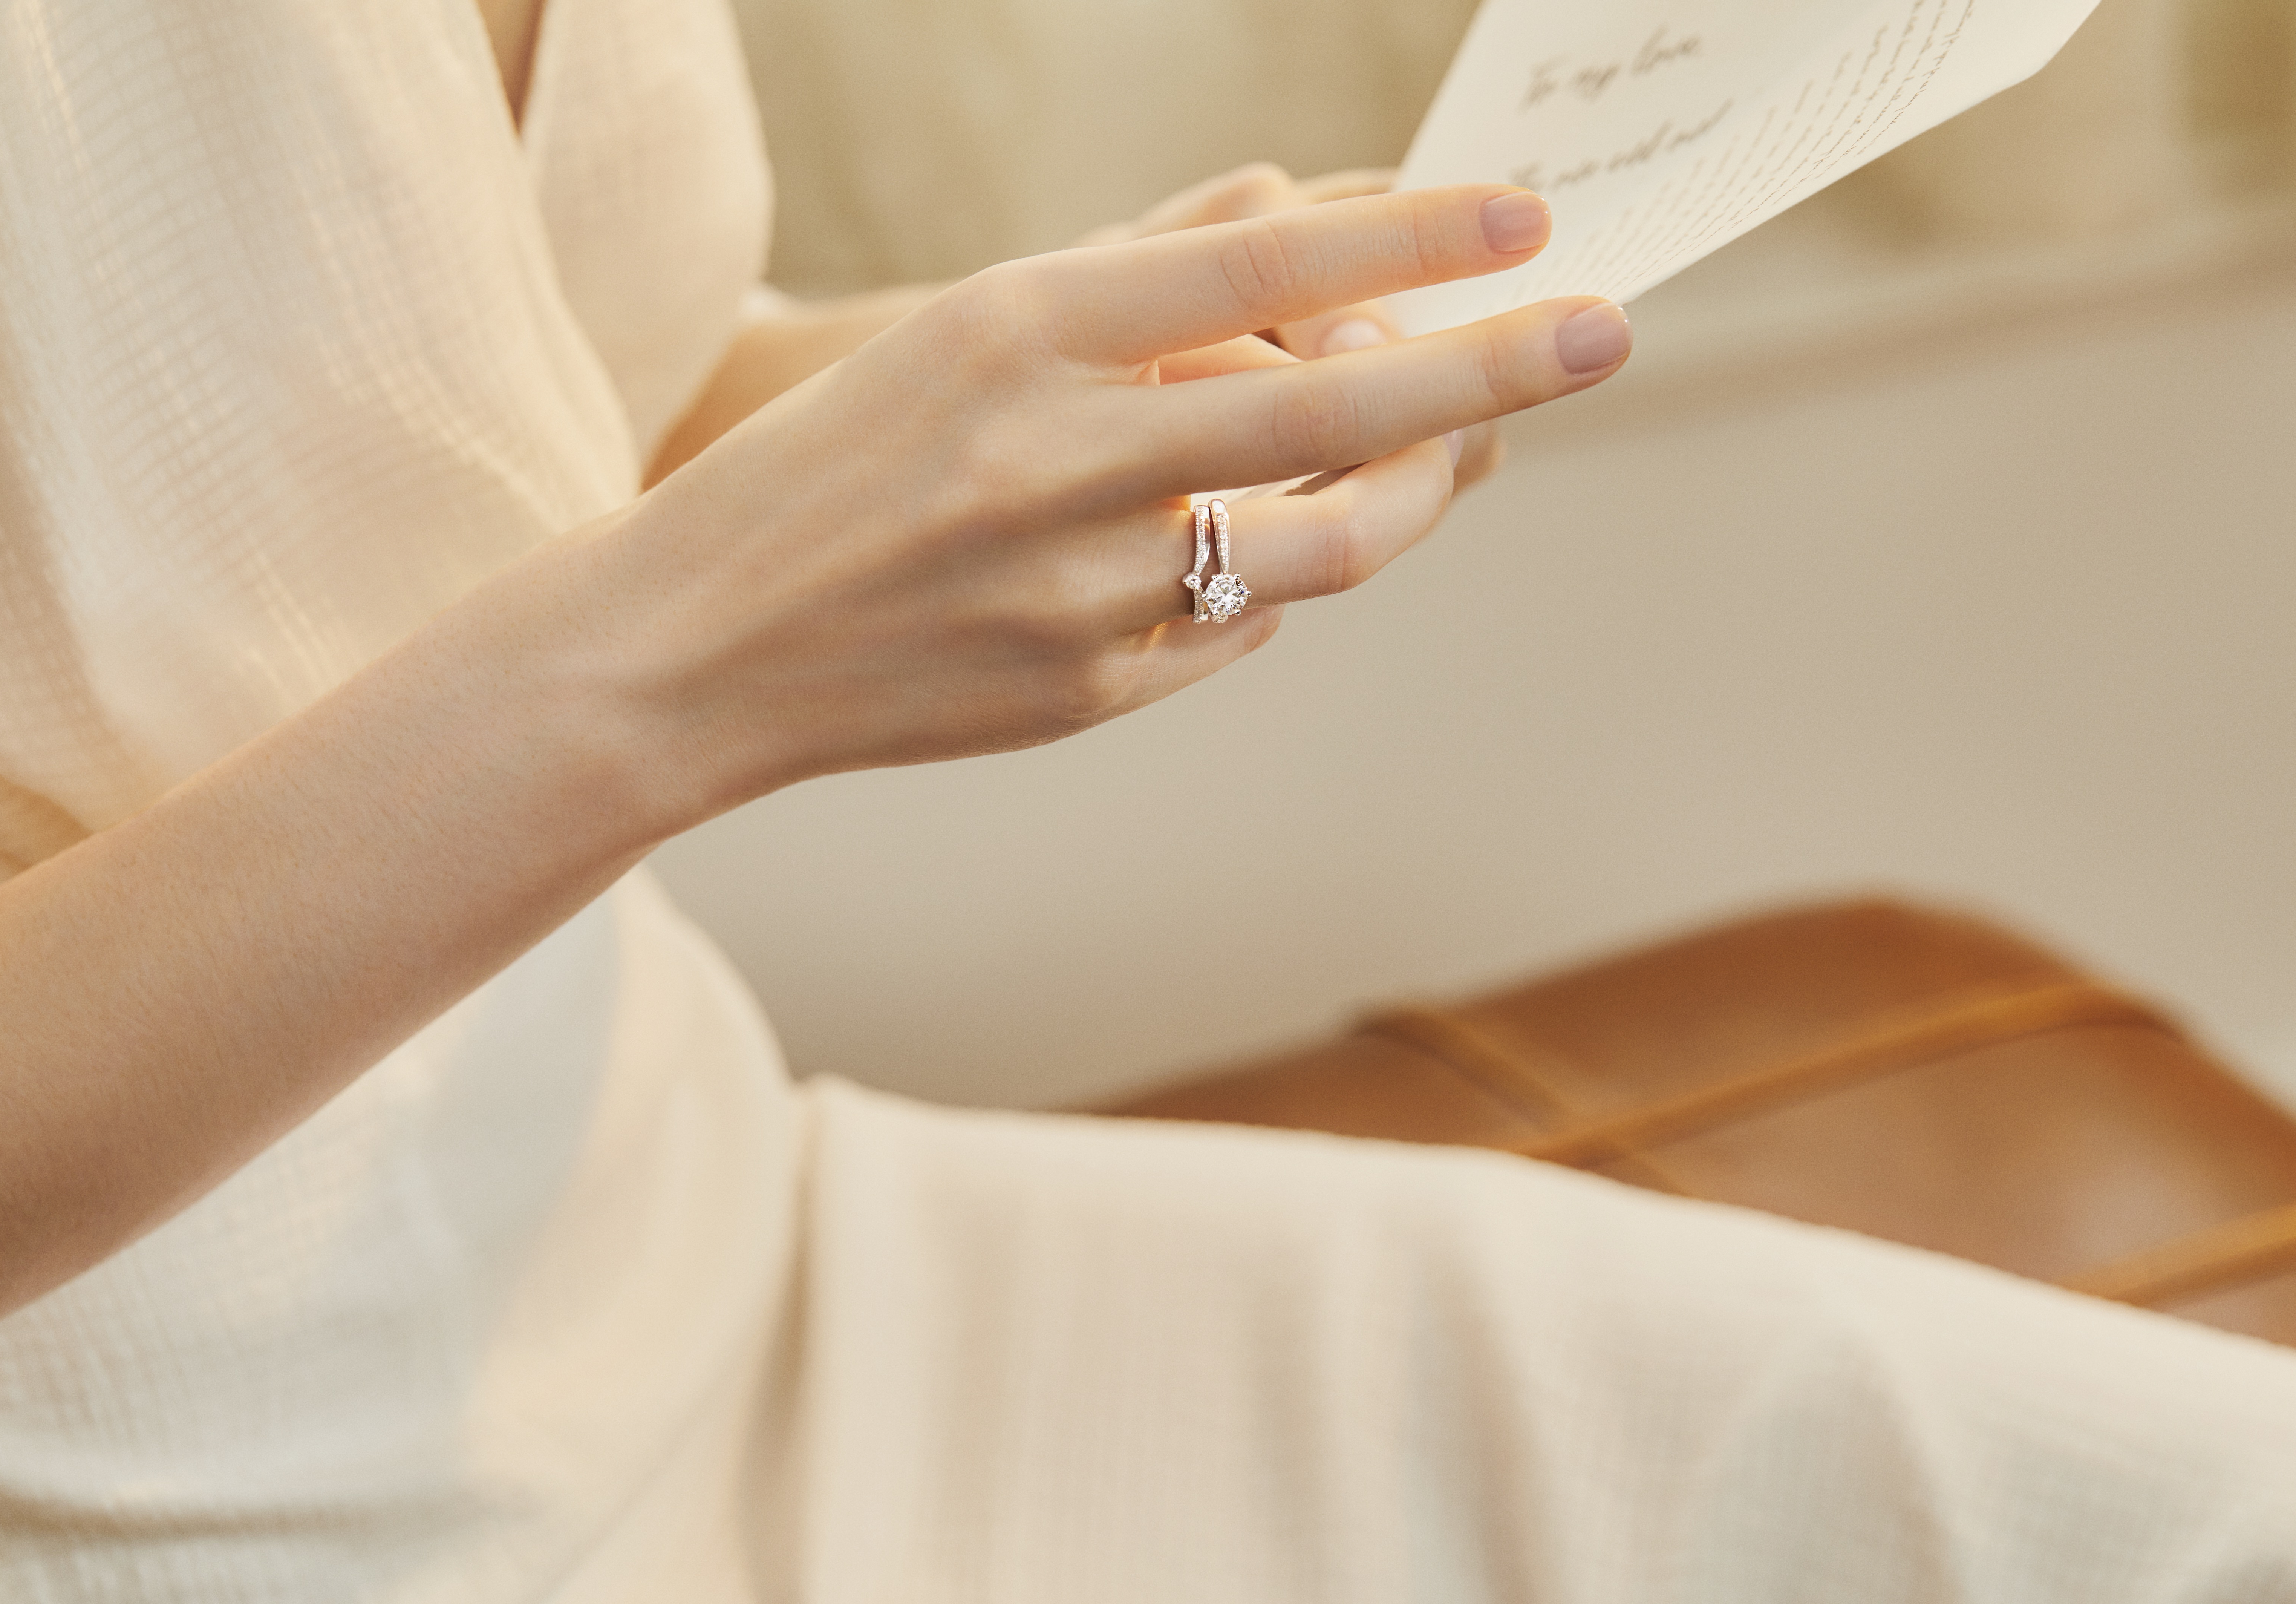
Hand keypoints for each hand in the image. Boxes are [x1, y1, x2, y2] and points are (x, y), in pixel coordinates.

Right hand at [536, 184, 1630, 832]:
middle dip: (1490, 371)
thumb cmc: (832, 470)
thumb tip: (1312, 220)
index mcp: (1017, 336)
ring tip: (1459, 451)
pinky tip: (1244, 546)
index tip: (1527, 216)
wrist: (692, 650)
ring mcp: (1081, 595)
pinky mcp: (1090, 695)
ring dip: (1416, 494)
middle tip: (1602, 330)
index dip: (1412, 238)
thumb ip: (1136, 273)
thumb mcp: (957, 328)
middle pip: (1332, 414)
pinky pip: (1240, 628)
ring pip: (1322, 547)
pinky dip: (1271, 579)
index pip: (1260, 267)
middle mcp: (1059, 462)